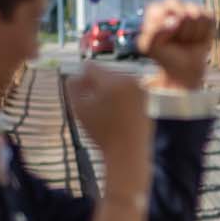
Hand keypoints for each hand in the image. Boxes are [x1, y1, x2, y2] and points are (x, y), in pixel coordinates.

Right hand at [66, 64, 149, 178]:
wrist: (128, 153)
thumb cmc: (102, 133)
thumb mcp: (79, 109)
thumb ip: (72, 88)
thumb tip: (73, 76)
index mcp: (113, 81)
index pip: (91, 67)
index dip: (80, 76)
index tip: (77, 88)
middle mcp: (130, 80)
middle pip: (105, 73)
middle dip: (95, 83)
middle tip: (88, 100)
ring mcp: (141, 89)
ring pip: (116, 81)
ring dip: (107, 89)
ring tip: (101, 108)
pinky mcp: (146, 100)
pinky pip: (127, 91)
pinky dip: (119, 97)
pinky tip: (113, 113)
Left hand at [136, 0, 213, 89]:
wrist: (183, 67)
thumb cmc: (165, 55)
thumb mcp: (151, 47)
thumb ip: (155, 33)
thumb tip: (175, 20)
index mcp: (155, 10)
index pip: (164, 13)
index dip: (166, 30)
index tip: (164, 40)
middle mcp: (172, 5)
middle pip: (183, 13)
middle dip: (182, 32)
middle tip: (178, 40)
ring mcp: (190, 8)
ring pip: (197, 16)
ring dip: (193, 34)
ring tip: (187, 40)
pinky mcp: (206, 15)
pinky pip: (209, 19)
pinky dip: (204, 33)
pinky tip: (197, 38)